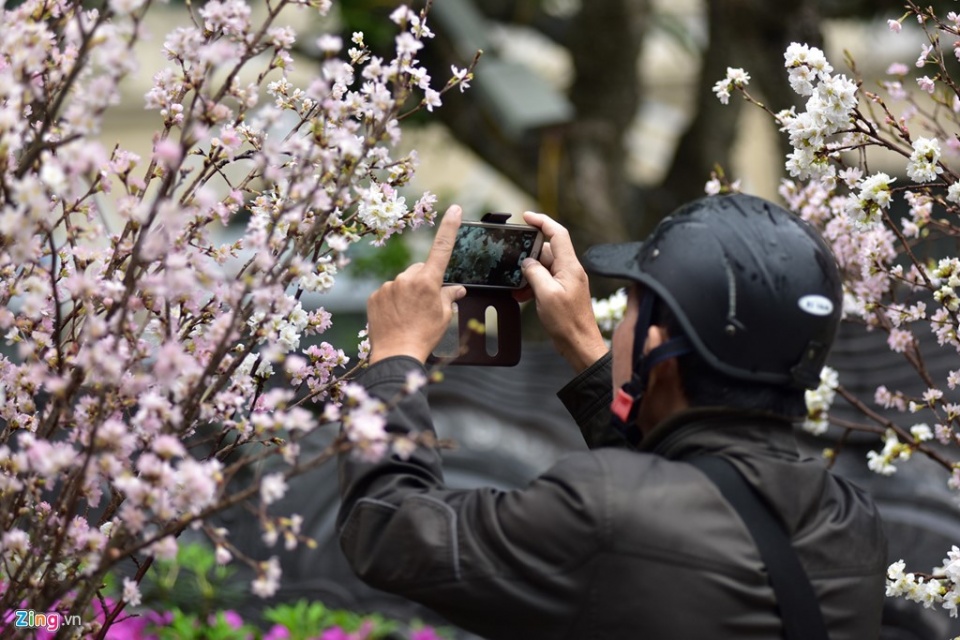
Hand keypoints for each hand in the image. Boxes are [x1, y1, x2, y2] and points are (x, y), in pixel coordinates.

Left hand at [366, 206, 466, 364]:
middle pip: (420, 270)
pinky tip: (395, 317)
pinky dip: (392, 300)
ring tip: (409, 315)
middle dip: (424, 280)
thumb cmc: (424, 336)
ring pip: (403, 281)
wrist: (395, 355)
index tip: (455, 209)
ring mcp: (388, 286)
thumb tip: (457, 289)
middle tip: (426, 304)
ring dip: (407, 292)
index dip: (450, 227)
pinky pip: (388, 292)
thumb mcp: (444, 316)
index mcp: (428, 281)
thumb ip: (449, 297)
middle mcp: (406, 278)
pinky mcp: (374, 296)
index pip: (442, 248)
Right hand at [519, 212, 607, 372]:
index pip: (557, 234)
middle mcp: (570, 270)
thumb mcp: (546, 294)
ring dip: (527, 274)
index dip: (542, 221)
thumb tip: (527, 263)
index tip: (526, 216)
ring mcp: (566, 281)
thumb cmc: (567, 322)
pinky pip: (544, 281)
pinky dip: (531, 285)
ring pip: (543, 267)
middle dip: (528, 254)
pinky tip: (521, 295)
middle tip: (512, 260)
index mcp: (570, 266)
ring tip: (515, 285)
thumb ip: (535, 273)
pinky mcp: (562, 292)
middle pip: (547, 250)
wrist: (579, 345)